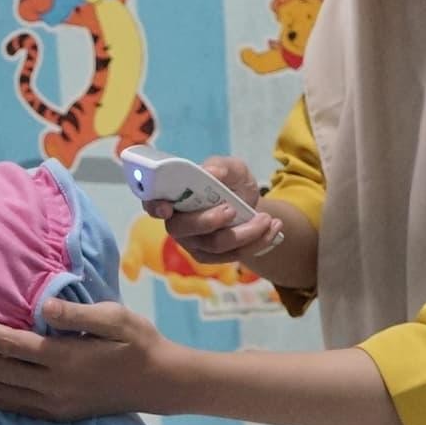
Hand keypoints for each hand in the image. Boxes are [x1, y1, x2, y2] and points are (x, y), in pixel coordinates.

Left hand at [0, 298, 172, 420]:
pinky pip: (9, 407)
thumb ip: (80, 314)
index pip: (9, 344)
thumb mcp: (118, 319)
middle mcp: (52, 387)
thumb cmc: (139, 343)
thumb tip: (44, 307)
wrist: (161, 384)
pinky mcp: (54, 414)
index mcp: (65, 360)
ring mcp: (52, 404)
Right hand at [146, 155, 281, 265]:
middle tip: (231, 209)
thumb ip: (221, 166)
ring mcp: (194, 243)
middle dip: (207, 221)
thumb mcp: (232, 168)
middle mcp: (178, 223)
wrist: (250, 204)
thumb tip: (212, 173)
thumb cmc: (232, 183)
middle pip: (182, 229)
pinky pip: (233, 255)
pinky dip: (257, 241)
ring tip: (267, 218)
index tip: (166, 208)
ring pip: (214, 245)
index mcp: (173, 197)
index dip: (154, 206)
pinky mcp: (213, 257)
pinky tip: (273, 228)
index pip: (152, 203)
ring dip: (245, 232)